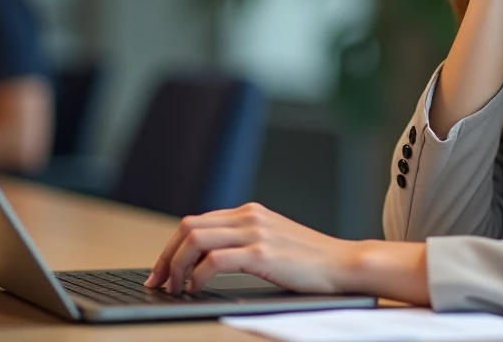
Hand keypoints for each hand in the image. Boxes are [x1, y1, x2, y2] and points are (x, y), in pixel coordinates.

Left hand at [144, 203, 357, 294]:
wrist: (344, 264)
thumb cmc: (312, 262)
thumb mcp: (274, 242)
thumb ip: (246, 241)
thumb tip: (209, 260)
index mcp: (250, 212)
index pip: (197, 221)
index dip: (173, 246)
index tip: (162, 269)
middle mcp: (249, 216)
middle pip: (188, 226)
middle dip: (166, 256)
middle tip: (158, 281)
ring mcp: (255, 232)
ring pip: (195, 240)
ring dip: (176, 266)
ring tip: (174, 288)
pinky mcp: (262, 253)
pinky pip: (214, 262)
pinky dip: (197, 277)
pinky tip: (196, 291)